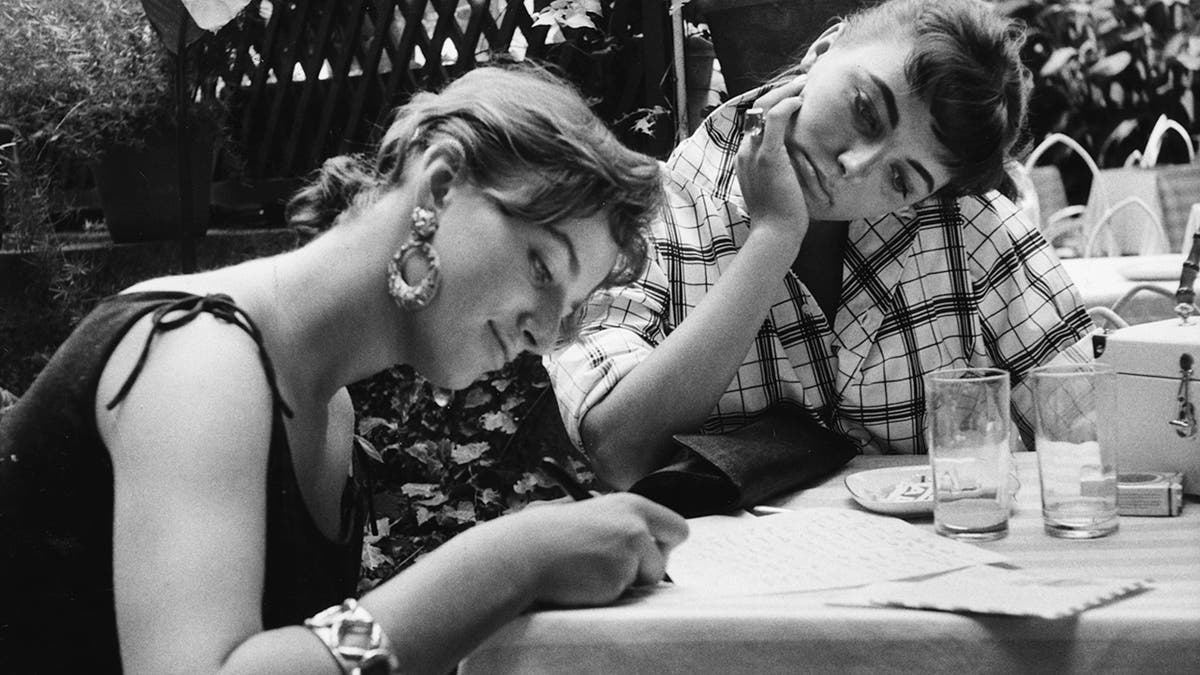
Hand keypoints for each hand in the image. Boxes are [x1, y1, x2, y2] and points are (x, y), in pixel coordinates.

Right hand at [498, 493, 687, 606]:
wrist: (523, 553)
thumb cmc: (548, 537)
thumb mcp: (589, 516)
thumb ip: (618, 525)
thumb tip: (640, 539)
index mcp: (630, 505)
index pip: (676, 527)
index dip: (663, 544)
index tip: (647, 553)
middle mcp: (637, 524)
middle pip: (667, 555)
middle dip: (652, 566)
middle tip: (624, 570)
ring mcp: (631, 550)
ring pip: (647, 579)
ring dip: (626, 583)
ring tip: (592, 573)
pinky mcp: (621, 575)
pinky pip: (627, 595)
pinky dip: (610, 594)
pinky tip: (585, 583)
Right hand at [736, 75, 808, 242]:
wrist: (775, 233)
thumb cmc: (781, 214)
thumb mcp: (778, 184)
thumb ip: (781, 166)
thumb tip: (798, 156)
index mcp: (745, 156)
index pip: (756, 119)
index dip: (775, 102)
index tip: (795, 94)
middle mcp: (745, 150)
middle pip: (757, 108)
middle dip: (780, 90)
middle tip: (801, 81)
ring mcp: (754, 153)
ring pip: (764, 108)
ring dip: (785, 92)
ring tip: (804, 83)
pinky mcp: (768, 157)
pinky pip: (774, 120)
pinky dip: (787, 105)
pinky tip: (801, 100)